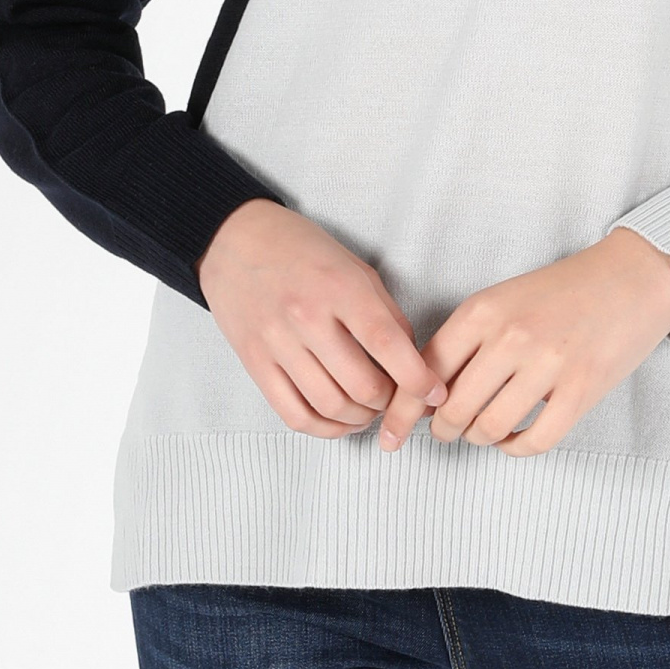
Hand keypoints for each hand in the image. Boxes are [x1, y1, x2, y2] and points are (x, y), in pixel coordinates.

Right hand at [197, 199, 447, 438]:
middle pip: (362, 386)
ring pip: (330, 406)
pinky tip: (339, 421)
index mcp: (340, 287)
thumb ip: (386, 313)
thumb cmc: (301, 250)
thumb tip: (412, 360)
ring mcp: (277, 343)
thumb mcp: (355, 267)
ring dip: (360, 419)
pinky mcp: (254, 363)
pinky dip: (324, 429)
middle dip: (390, 403)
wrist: (234, 240)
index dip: (417, 379)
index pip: (387, 345)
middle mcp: (307, 317)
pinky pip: (293, 414)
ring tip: (370, 410)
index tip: (435, 394)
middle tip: (398, 399)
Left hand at [377, 226, 669, 456]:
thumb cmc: (564, 290)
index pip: (424, 372)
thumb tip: (426, 395)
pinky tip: (514, 437)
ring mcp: (548, 365)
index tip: (389, 435)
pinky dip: (515, 448)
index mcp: (483, 310)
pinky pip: (534, 440)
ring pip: (488, 428)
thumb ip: (465, 342)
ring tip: (482, 431)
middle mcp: (511, 336)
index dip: (400, 411)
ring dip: (478, 438)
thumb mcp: (504, 300)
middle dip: (442, 430)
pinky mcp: (582, 390)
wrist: (633, 276)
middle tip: (446, 432)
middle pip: (452, 408)